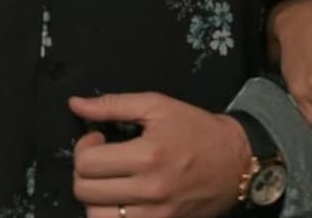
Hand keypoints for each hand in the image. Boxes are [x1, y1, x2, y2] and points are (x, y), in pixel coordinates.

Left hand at [68, 92, 251, 217]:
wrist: (236, 161)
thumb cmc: (196, 129)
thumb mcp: (157, 106)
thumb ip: (112, 105)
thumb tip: (75, 105)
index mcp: (148, 155)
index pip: (87, 163)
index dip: (83, 147)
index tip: (98, 140)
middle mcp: (150, 189)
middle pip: (85, 191)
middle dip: (84, 172)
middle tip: (101, 160)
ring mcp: (156, 215)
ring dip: (94, 199)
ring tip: (107, 183)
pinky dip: (110, 216)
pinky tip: (118, 201)